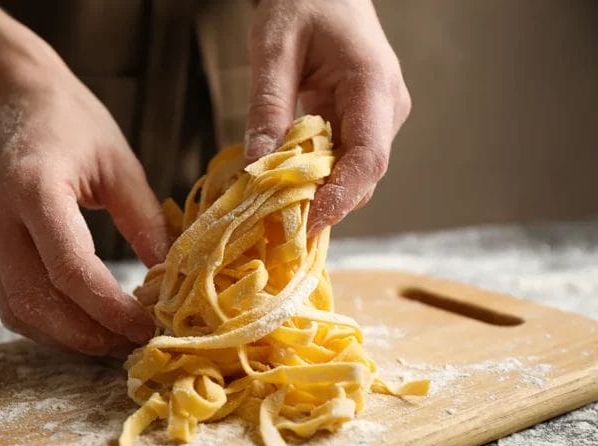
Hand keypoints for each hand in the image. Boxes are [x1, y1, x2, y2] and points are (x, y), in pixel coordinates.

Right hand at [0, 67, 168, 356]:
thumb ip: (145, 222)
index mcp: (35, 188)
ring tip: (112, 341)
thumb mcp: (120, 163)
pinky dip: (46, 324)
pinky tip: (82, 324)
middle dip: (88, 335)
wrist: (12, 96)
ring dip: (66, 338)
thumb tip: (172, 278)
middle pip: (36, 302)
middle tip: (132, 344)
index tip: (147, 326)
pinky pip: (10, 300)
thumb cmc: (71, 120)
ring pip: (17, 310)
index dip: (111, 309)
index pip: (70, 269)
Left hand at [245, 0, 411, 233]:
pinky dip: (316, 177)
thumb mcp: (273, 49)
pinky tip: (287, 186)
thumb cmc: (302, 2)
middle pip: (363, 174)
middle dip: (325, 203)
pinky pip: (342, 160)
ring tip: (278, 210)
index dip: (342, 195)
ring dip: (319, 193)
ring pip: (353, 172)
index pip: (369, 156)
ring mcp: (377, 117)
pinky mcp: (362, 121)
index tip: (310, 222)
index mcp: (373, 85)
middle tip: (280, 226)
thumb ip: (267, 106)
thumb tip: (257, 166)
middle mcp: (385, 108)